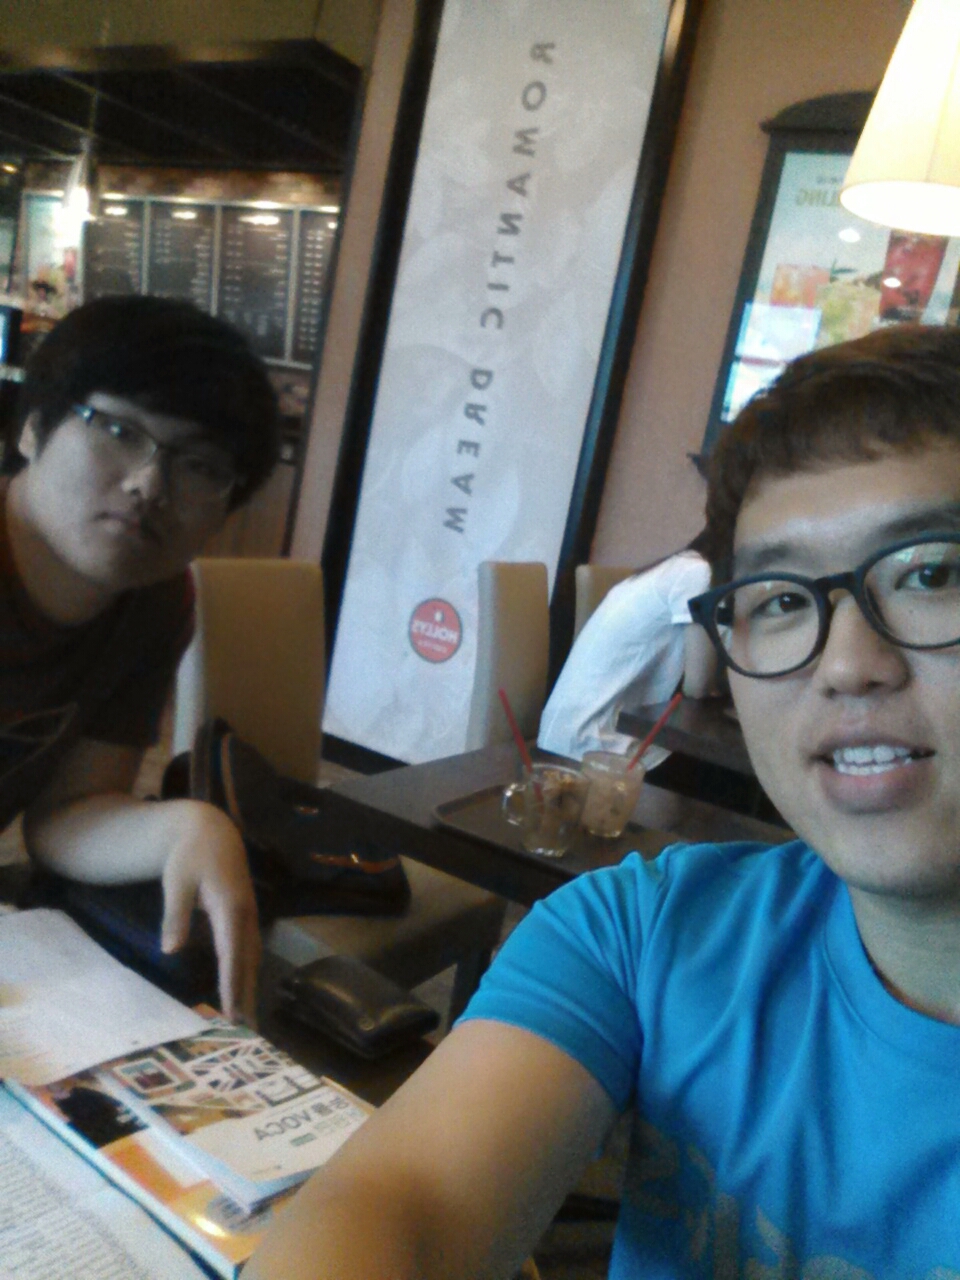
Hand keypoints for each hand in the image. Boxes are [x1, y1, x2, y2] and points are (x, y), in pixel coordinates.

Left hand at [160, 801, 260, 1022]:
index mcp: (230, 906)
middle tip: (246, 1030)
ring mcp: (249, 915)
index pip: (232, 953)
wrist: (210, 830)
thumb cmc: (190, 855)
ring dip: (250, 987)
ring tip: (248, 1019)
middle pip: (248, 961)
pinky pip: (249, 950)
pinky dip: (247, 972)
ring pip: (252, 957)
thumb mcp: (176, 880)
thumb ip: (175, 915)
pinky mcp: (246, 916)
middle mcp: (246, 914)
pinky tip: (242, 989)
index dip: (232, 984)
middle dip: (247, 995)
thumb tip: (170, 950)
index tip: (231, 1013)